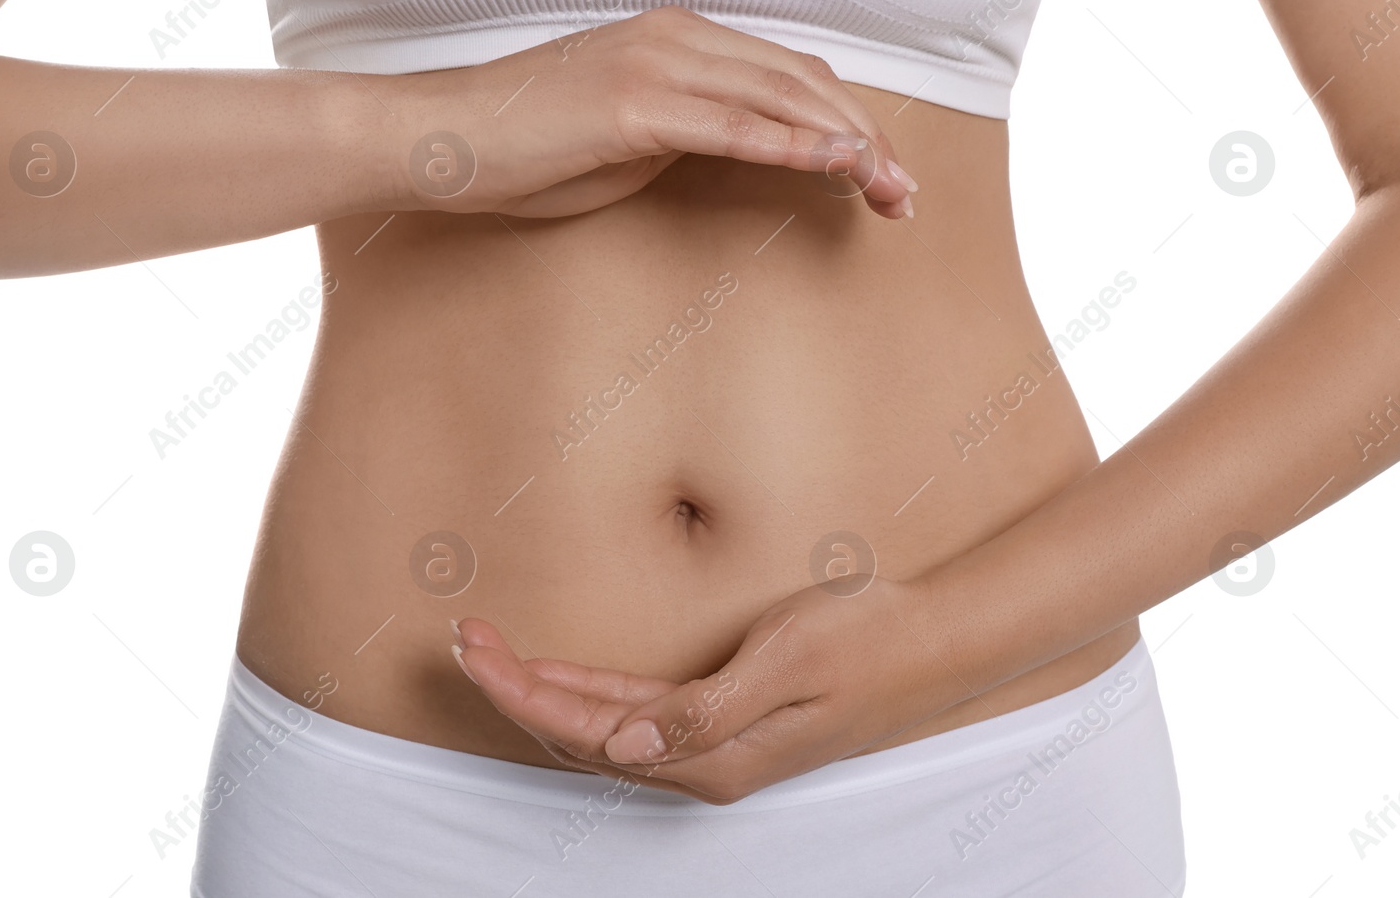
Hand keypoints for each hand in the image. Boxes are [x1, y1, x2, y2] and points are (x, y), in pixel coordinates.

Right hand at [392, 5, 917, 219]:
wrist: (446, 141)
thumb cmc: (527, 149)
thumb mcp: (627, 141)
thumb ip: (688, 134)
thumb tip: (739, 148)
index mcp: (678, 40)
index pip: (789, 75)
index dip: (846, 120)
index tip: (881, 174)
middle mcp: (676, 38)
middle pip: (802, 82)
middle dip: (865, 137)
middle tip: (905, 196)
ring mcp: (656, 65)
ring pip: (780, 98)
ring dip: (845, 146)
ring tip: (887, 191)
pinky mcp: (634, 105)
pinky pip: (730, 126)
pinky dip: (790, 144)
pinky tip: (835, 165)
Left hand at [452, 576, 966, 804]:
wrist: (937, 643)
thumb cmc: (868, 638)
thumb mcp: (787, 660)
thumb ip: (703, 710)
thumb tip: (623, 746)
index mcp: (712, 756)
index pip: (586, 732)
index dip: (520, 691)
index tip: (473, 646)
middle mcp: (704, 762)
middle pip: (581, 737)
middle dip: (515, 689)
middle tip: (462, 637)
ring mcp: (714, 745)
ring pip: (602, 727)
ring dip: (544, 690)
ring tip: (490, 648)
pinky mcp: (726, 720)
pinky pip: (635, 713)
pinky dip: (587, 691)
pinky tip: (557, 671)